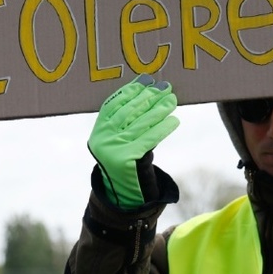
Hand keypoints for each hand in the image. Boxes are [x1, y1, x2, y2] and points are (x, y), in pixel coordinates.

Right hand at [88, 74, 179, 208]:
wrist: (123, 193)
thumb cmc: (127, 159)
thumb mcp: (121, 138)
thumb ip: (129, 118)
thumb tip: (150, 87)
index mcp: (98, 130)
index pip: (113, 103)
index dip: (131, 90)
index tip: (148, 80)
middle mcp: (102, 138)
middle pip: (128, 111)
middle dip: (148, 97)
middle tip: (165, 87)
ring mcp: (113, 149)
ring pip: (140, 124)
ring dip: (159, 110)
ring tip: (172, 100)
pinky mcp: (126, 159)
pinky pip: (149, 139)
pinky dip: (163, 128)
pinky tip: (173, 120)